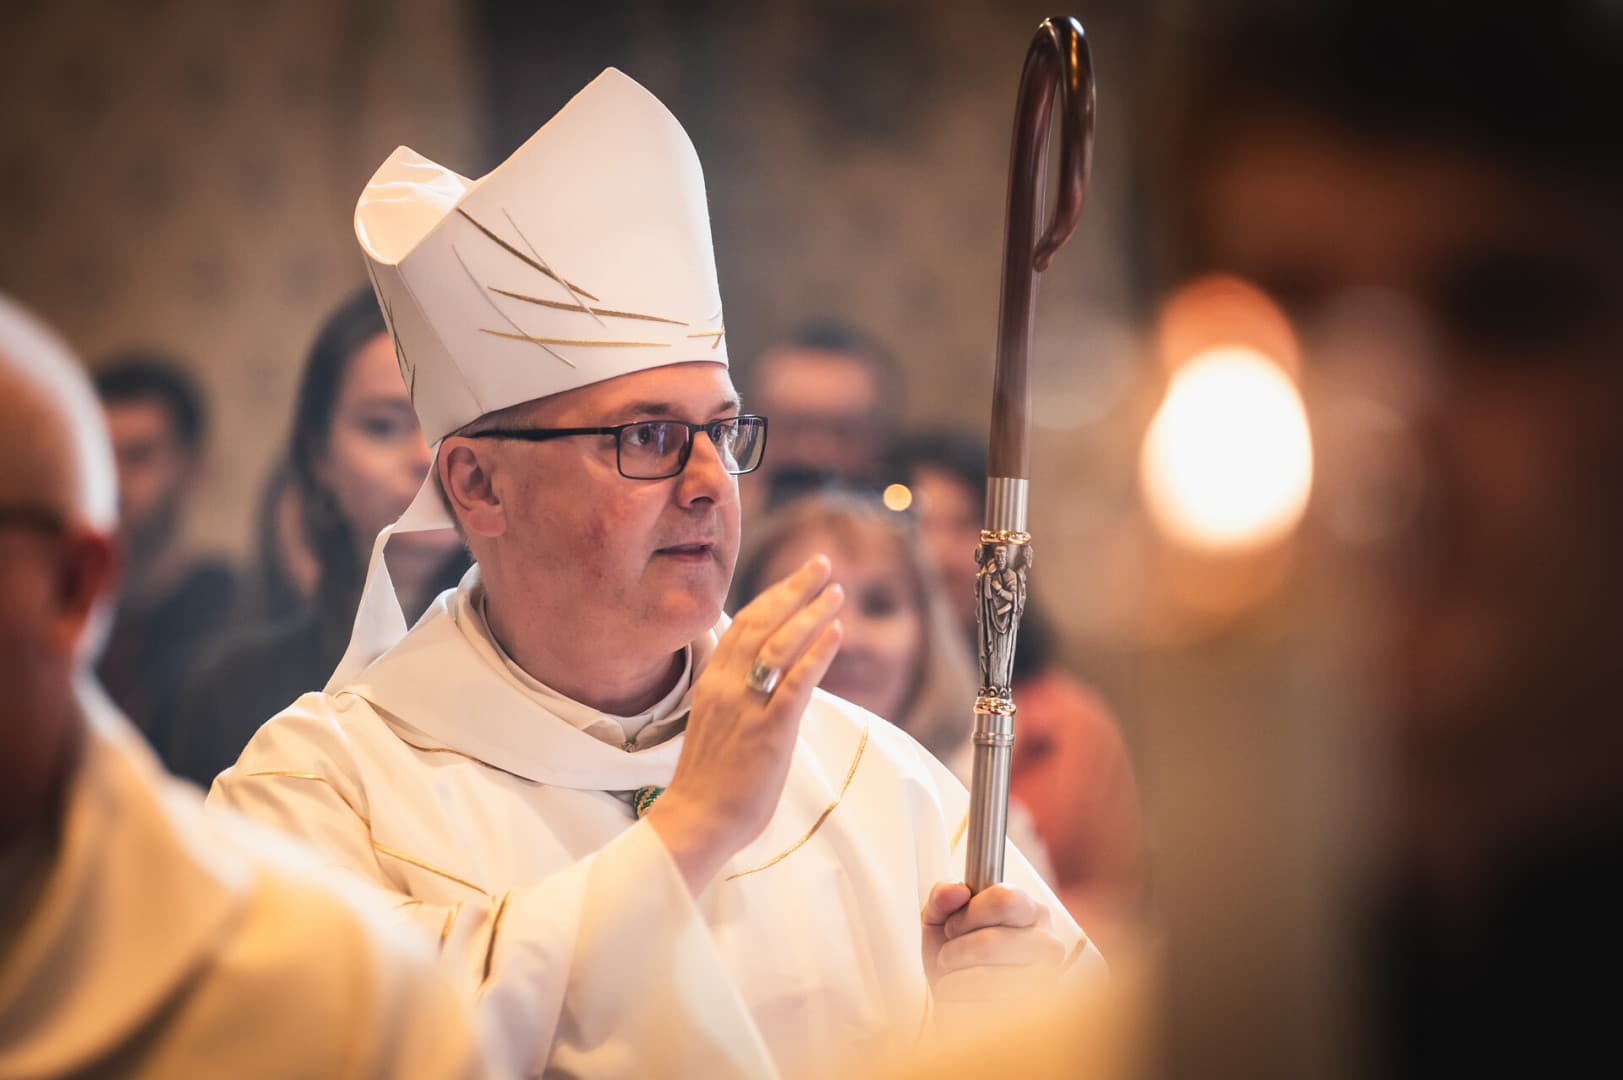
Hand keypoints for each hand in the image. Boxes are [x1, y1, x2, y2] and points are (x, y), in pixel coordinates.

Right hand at [645, 555, 842, 892]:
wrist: (696, 819)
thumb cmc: (709, 780)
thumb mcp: (717, 723)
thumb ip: (738, 695)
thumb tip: (770, 679)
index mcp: (712, 682)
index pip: (743, 626)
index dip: (772, 597)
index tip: (796, 577)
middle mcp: (727, 686)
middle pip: (762, 623)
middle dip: (794, 590)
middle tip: (821, 565)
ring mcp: (747, 706)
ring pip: (781, 645)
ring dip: (811, 614)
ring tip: (836, 592)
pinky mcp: (769, 730)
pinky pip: (796, 682)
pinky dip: (817, 653)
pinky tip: (836, 632)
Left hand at [921, 882, 1065, 1003]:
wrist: (959, 1006)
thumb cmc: (958, 958)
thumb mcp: (941, 918)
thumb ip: (942, 896)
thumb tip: (956, 891)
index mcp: (1031, 911)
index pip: (1004, 899)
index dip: (968, 914)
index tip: (953, 926)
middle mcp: (1047, 944)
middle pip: (990, 942)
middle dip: (954, 952)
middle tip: (949, 957)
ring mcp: (1044, 982)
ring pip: (986, 978)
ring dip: (954, 979)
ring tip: (953, 979)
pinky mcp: (1033, 1015)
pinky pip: (987, 1008)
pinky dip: (961, 1002)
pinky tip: (962, 999)